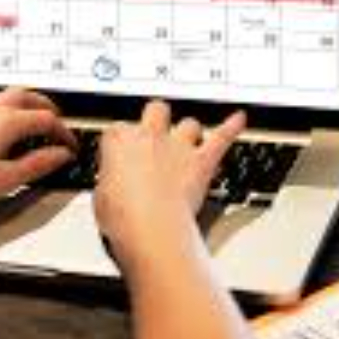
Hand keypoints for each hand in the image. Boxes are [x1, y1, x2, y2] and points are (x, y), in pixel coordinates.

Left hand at [0, 87, 76, 211]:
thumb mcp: (7, 179)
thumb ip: (39, 164)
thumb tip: (60, 155)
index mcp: (7, 122)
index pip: (47, 120)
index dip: (64, 132)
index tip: (70, 146)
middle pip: (25, 95)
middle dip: (45, 105)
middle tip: (55, 118)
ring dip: (18, 103)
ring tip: (25, 116)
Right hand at [94, 100, 244, 271]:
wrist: (150, 229)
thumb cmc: (123, 217)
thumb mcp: (100, 197)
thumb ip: (109, 182)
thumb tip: (111, 186)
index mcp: (119, 141)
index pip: (118, 130)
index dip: (121, 143)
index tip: (121, 156)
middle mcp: (150, 136)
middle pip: (156, 109)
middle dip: (157, 117)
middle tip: (156, 129)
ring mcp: (179, 147)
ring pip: (190, 123)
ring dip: (190, 131)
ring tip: (190, 139)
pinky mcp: (202, 162)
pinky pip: (222, 137)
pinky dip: (232, 127)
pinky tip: (238, 119)